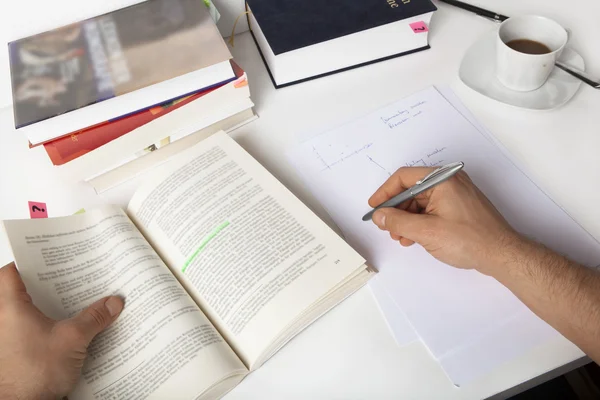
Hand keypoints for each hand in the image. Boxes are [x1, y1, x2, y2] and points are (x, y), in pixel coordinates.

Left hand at [0, 263, 123, 398]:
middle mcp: (4, 321)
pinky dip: (46, 328)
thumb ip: (94, 318)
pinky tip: (68, 332)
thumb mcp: (72, 339)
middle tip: (66, 279)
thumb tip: (111, 303)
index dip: (28, 262)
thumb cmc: (33, 376)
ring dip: (45, 308)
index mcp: (10, 308)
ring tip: (72, 303)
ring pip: (24, 313)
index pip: (10, 273)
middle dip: (44, 285)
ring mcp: (7, 340)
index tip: (47, 259)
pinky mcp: (15, 356)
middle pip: (18, 292)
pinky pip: (29, 332)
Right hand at [369, 167, 519, 274]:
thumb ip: (397, 221)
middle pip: (411, 190)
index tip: (374, 207)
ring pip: (420, 202)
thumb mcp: (426, 231)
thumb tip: (379, 215)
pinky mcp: (459, 206)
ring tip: (402, 237)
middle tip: (387, 228)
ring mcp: (456, 193)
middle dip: (397, 210)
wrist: (502, 255)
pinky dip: (420, 222)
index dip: (385, 193)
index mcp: (442, 179)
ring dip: (407, 219)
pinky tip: (415, 237)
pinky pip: (432, 208)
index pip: (403, 178)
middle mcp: (449, 181)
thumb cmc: (470, 240)